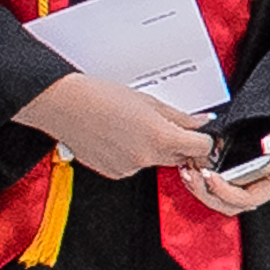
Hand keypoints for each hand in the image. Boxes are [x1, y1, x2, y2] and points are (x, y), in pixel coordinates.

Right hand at [14, 68, 214, 178]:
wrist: (65, 106)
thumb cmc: (101, 97)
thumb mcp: (149, 101)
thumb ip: (179, 116)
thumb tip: (201, 122)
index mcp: (160, 137)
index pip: (200, 148)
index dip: (203, 139)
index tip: (200, 133)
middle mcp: (146, 158)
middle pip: (180, 157)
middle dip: (180, 143)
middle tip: (167, 125)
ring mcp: (130, 168)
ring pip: (157, 161)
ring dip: (155, 148)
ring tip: (135, 126)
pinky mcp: (115, 173)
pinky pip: (136, 166)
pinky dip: (135, 154)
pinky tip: (121, 137)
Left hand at [181, 112, 269, 217]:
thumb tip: (269, 143)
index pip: (247, 198)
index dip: (224, 191)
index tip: (210, 175)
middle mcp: (269, 182)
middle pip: (231, 204)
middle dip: (206, 192)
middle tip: (191, 173)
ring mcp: (262, 177)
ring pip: (228, 196)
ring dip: (205, 186)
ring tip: (190, 169)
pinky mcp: (256, 168)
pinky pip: (230, 181)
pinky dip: (211, 176)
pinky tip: (203, 163)